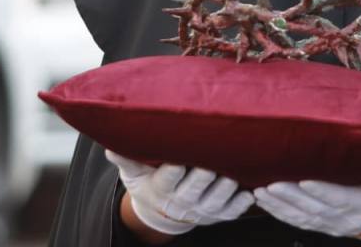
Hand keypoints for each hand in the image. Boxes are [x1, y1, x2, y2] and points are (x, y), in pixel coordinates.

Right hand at [105, 149, 253, 235]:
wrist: (164, 210)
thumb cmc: (150, 181)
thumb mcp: (135, 172)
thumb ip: (126, 159)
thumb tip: (110, 147)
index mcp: (162, 188)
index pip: (166, 180)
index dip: (171, 172)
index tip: (176, 162)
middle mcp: (183, 201)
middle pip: (192, 191)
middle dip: (201, 180)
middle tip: (208, 168)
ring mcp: (203, 209)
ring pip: (215, 202)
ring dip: (223, 192)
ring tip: (231, 178)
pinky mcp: (219, 214)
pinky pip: (231, 212)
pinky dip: (240, 205)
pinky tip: (249, 194)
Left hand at [253, 168, 360, 245]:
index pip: (341, 198)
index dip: (323, 192)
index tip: (305, 181)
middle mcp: (346, 217)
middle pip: (314, 208)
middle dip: (290, 196)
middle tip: (270, 184)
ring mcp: (334, 224)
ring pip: (303, 217)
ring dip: (280, 206)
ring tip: (261, 192)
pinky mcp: (326, 226)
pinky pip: (300, 222)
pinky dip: (281, 214)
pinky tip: (266, 204)